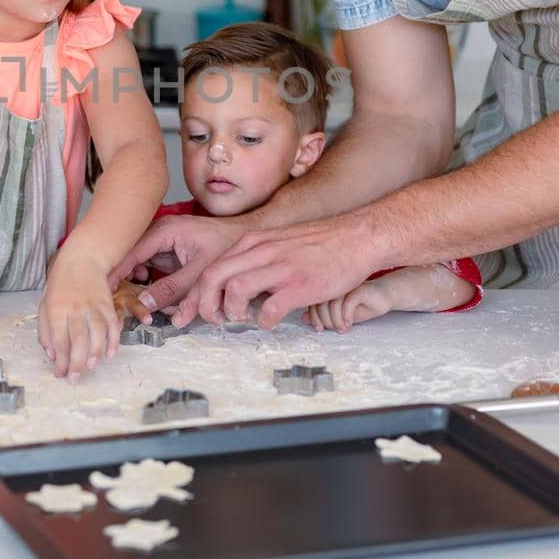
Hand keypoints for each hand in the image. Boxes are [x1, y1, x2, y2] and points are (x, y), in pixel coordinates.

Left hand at [38, 252, 121, 379]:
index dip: (60, 360)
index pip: (58, 339)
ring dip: (95, 351)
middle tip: (75, 378)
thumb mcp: (45, 305)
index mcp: (56, 309)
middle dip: (76, 361)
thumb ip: (45, 332)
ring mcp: (93, 305)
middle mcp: (75, 308)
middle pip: (77, 338)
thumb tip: (53, 356)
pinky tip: (110, 354)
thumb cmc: (60, 286)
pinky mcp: (108, 304)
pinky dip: (113, 340)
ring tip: (91, 366)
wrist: (82, 260)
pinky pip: (113, 324)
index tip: (60, 374)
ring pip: (97, 332)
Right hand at [109, 214, 248, 315]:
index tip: (103, 289)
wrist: (247, 235)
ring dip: (140, 286)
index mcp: (165, 231)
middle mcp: (159, 234)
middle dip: (129, 283)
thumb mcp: (200, 272)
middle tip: (124, 303)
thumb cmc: (227, 245)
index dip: (116, 271)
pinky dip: (152, 285)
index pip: (131, 251)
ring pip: (140, 267)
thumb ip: (173, 290)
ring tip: (145, 304)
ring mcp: (163, 244)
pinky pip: (151, 270)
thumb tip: (146, 305)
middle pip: (132, 259)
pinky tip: (159, 298)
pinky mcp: (168, 254)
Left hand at [182, 212, 378, 329]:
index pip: (211, 267)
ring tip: (244, 319)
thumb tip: (235, 284)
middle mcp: (262, 252)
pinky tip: (271, 321)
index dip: (200, 293)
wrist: (358, 237)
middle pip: (213, 277)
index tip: (205, 309)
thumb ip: (255, 258)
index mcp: (254, 242)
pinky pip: (270, 309)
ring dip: (233, 312)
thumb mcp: (278, 242)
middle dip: (206, 305)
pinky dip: (264, 321)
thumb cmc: (321, 244)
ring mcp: (281, 268)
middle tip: (217, 319)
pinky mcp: (301, 285)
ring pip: (236, 290)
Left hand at [307, 278, 394, 331]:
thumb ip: (322, 316)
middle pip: (321, 303)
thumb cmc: (361, 305)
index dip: (314, 317)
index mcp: (328, 289)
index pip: (313, 302)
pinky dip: (346, 315)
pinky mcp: (360, 289)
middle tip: (335, 330)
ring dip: (337, 321)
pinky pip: (348, 302)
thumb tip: (303, 319)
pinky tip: (349, 323)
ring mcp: (347, 286)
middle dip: (326, 321)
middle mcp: (335, 286)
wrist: (383, 297)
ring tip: (343, 328)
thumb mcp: (339, 315)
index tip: (319, 330)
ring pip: (333, 304)